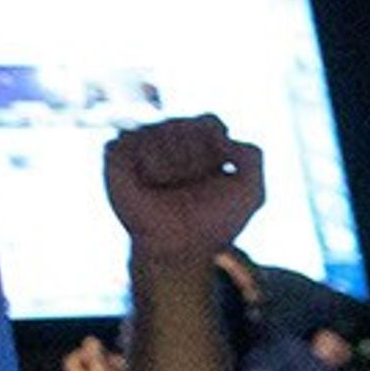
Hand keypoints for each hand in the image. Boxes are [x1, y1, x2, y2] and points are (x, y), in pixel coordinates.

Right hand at [102, 116, 266, 261]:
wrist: (178, 248)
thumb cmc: (212, 222)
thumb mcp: (251, 193)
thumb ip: (253, 156)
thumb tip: (224, 135)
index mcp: (200, 140)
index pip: (210, 122)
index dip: (215, 152)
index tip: (215, 177)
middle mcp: (169, 135)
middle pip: (188, 125)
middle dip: (196, 162)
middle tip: (189, 189)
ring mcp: (142, 141)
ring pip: (162, 131)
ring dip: (173, 167)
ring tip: (168, 189)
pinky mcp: (116, 151)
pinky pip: (133, 140)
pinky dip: (146, 165)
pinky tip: (148, 184)